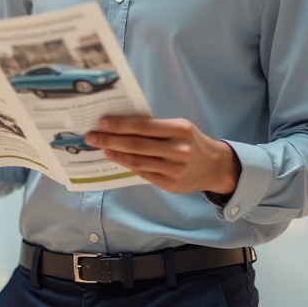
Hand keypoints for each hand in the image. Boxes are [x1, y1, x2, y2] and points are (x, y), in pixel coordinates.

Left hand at [85, 116, 240, 195]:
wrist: (215, 166)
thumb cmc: (192, 142)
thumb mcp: (180, 128)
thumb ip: (156, 128)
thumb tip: (123, 126)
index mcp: (180, 130)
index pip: (144, 126)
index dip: (121, 125)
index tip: (102, 122)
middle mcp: (178, 150)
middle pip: (137, 145)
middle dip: (111, 140)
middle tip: (92, 137)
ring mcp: (174, 169)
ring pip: (138, 162)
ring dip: (117, 155)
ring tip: (102, 149)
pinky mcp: (170, 185)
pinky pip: (144, 174)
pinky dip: (129, 166)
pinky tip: (118, 160)